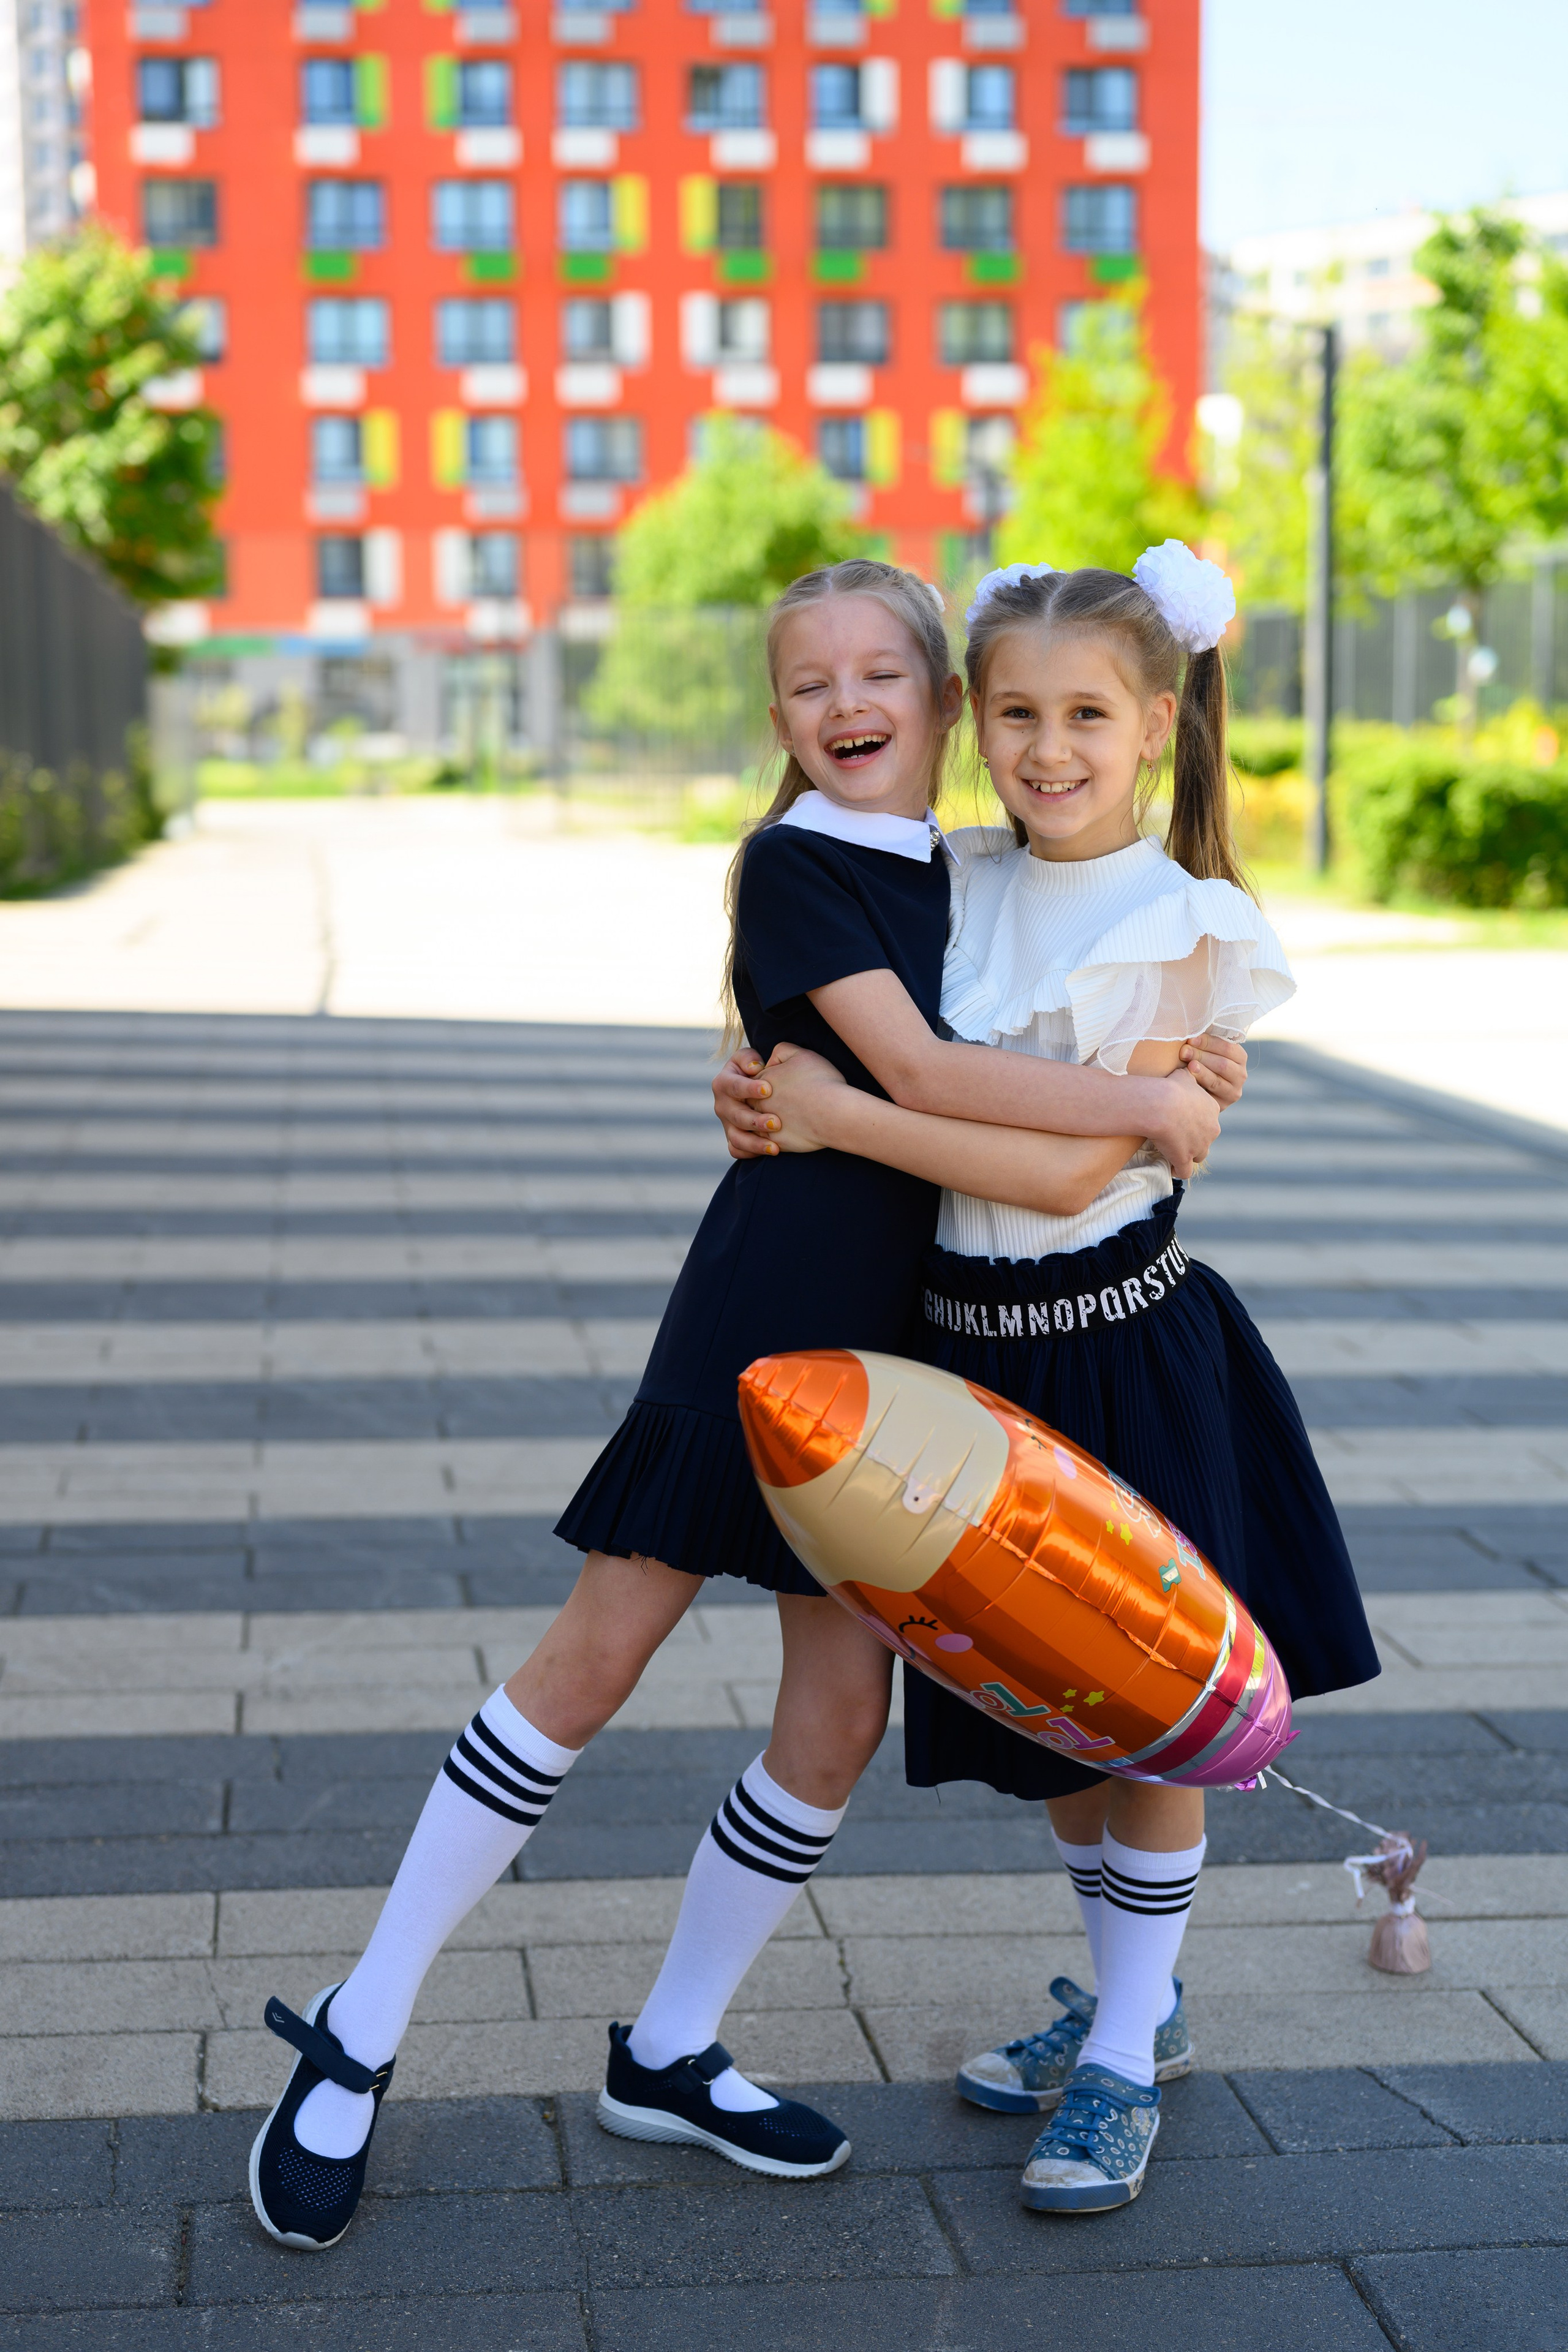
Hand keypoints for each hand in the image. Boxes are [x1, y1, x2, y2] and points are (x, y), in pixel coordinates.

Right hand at [713, 1048, 780, 1159]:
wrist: (755, 1090)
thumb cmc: (756, 1070)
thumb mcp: (750, 1059)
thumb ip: (750, 1058)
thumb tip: (754, 1069)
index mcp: (723, 1083)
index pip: (733, 1086)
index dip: (749, 1088)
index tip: (769, 1089)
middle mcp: (722, 1105)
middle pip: (735, 1116)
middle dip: (755, 1120)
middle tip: (776, 1123)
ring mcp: (727, 1124)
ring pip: (736, 1138)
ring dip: (754, 1143)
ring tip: (774, 1146)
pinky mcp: (733, 1139)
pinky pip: (737, 1150)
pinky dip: (751, 1153)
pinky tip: (770, 1150)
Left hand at [748, 1042, 846, 1152]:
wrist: (834, 1111)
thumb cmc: (820, 1081)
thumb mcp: (801, 1054)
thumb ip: (781, 1051)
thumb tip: (770, 1061)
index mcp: (761, 1080)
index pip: (754, 1081)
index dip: (769, 1083)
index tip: (783, 1086)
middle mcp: (758, 1103)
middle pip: (753, 1103)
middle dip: (764, 1104)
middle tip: (783, 1104)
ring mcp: (765, 1125)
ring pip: (757, 1126)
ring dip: (767, 1124)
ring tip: (788, 1120)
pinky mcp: (775, 1142)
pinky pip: (766, 1144)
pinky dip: (774, 1140)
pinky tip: (789, 1135)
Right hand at [1145, 1064, 1221, 1179]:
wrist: (1162, 1104)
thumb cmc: (1170, 1087)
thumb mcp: (1184, 1074)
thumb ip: (1189, 1075)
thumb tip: (1189, 1066)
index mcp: (1212, 1109)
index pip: (1208, 1119)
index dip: (1196, 1120)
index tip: (1184, 1120)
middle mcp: (1211, 1129)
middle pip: (1206, 1138)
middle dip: (1195, 1138)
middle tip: (1178, 1135)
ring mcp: (1199, 1146)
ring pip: (1199, 1155)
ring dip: (1189, 1154)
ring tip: (1175, 1152)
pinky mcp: (1185, 1158)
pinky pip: (1185, 1171)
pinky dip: (1178, 1169)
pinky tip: (1171, 1167)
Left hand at [1180, 1032, 1247, 1108]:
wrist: (1196, 1090)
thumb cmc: (1200, 1061)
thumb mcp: (1206, 1049)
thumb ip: (1206, 1039)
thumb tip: (1197, 1019)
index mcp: (1239, 1057)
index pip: (1228, 1048)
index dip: (1209, 1042)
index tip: (1191, 1039)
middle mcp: (1241, 1074)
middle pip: (1222, 1064)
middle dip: (1201, 1056)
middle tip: (1184, 1051)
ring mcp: (1233, 1091)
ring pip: (1217, 1080)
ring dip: (1201, 1071)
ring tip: (1189, 1065)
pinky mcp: (1223, 1104)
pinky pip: (1210, 1095)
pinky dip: (1199, 1086)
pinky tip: (1188, 1080)